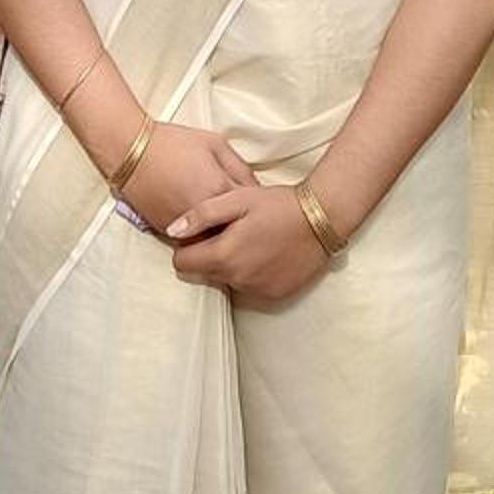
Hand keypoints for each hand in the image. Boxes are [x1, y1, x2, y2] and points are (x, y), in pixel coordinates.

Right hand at [117, 122, 253, 233]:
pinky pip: (190, 240)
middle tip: (243, 219)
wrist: (130, 151)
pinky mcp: (166, 232)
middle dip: (239, 226)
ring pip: (212, 241)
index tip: (256, 205)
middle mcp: (203, 215)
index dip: (256, 207)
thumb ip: (240, 168)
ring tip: (221, 222)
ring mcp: (184, 226)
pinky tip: (200, 222)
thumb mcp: (215, 144)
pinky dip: (198, 234)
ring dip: (218, 234)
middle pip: (234, 231)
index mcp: (219, 190)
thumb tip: (256, 187)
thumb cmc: (173, 143)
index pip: (251, 209)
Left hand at [163, 181, 332, 307]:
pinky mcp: (275, 294)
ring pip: (227, 280)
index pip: (181, 264)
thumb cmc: (277, 204)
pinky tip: (266, 253)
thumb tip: (172, 230)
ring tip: (250, 240)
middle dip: (209, 255)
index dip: (186, 247)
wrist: (322, 218)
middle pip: (204, 273)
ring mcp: (257, 290)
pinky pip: (250, 287)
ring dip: (231, 264)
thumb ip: (201, 215)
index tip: (201, 233)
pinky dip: (251, 273)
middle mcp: (237, 279)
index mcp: (224, 256)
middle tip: (229, 232)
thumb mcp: (237, 199)